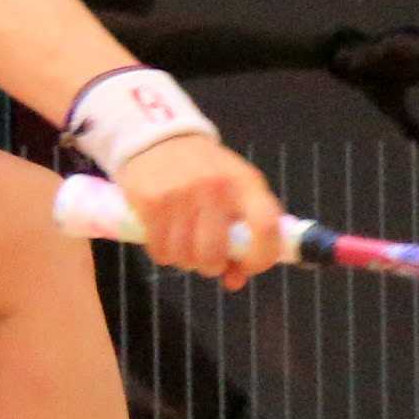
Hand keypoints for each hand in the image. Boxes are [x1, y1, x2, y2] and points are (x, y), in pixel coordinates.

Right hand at [114, 133, 292, 289]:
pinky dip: (163, 253)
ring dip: (185, 260)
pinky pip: (160, 250)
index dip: (260, 258)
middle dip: (211, 266)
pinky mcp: (152, 202)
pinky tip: (165, 237)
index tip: (248, 266)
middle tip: (207, 259)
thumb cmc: (205, 173)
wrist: (160, 138)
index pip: (266, 228)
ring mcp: (181, 194)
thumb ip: (242, 232)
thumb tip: (235, 280)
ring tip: (184, 244)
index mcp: (245, 183)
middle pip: (215, 253)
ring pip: (185, 257)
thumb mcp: (234, 190)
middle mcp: (215, 187)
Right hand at [324, 28, 418, 144]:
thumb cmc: (375, 81)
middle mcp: (407, 60)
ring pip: (390, 50)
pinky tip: (348, 61)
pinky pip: (360, 58)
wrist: (346, 61)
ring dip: (392, 52)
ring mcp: (387, 53)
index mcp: (416, 73)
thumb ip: (409, 124)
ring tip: (405, 52)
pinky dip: (354, 62)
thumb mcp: (392, 106)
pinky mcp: (363, 51)